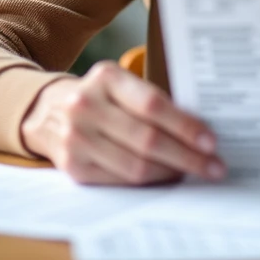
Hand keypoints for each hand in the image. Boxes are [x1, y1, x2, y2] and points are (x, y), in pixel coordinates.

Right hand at [20, 61, 225, 185]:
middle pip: (147, 139)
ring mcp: (76, 138)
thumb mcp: (121, 85)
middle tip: (214, 166)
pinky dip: (148, 182)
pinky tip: (164, 177)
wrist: (46, 110)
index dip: (185, 125)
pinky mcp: (73, 166)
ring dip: (171, 173)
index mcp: (106, 77)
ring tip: (192, 173)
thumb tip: (199, 133)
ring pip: (135, 165)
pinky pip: (120, 181)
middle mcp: (86, 105)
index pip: (153, 104)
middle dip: (187, 156)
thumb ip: (152, 102)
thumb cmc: (100, 97)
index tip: (211, 141)